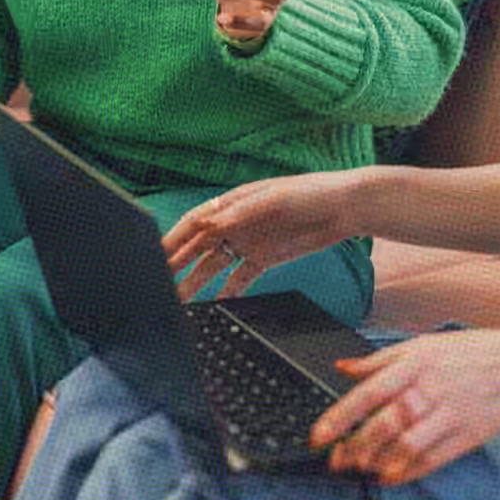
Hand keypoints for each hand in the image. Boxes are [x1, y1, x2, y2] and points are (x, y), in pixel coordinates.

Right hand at [163, 167, 361, 299]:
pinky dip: (226, 292)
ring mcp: (248, 242)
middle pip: (197, 246)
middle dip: (176, 264)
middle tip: (157, 284)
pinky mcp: (264, 258)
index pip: (193, 223)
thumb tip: (207, 224)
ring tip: (179, 302)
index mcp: (232, 203)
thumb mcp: (272, 200)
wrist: (346, 208)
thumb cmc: (310, 193)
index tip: (153, 256)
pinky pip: (239, 278)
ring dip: (196, 283)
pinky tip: (215, 306)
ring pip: (214, 265)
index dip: (172, 240)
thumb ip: (238, 214)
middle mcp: (235, 223)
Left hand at [310, 327, 499, 482]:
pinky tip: (390, 476)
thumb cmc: (467, 354)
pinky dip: (406, 471)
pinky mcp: (465, 435)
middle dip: (355, 446)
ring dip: (378, 461)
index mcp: (415, 363)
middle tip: (337, 460)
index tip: (318, 436)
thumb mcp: (422, 345)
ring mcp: (449, 413)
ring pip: (405, 444)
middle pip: (384, 423)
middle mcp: (429, 388)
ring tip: (361, 468)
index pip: (368, 392)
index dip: (340, 416)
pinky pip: (430, 459)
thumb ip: (380, 359)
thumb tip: (342, 367)